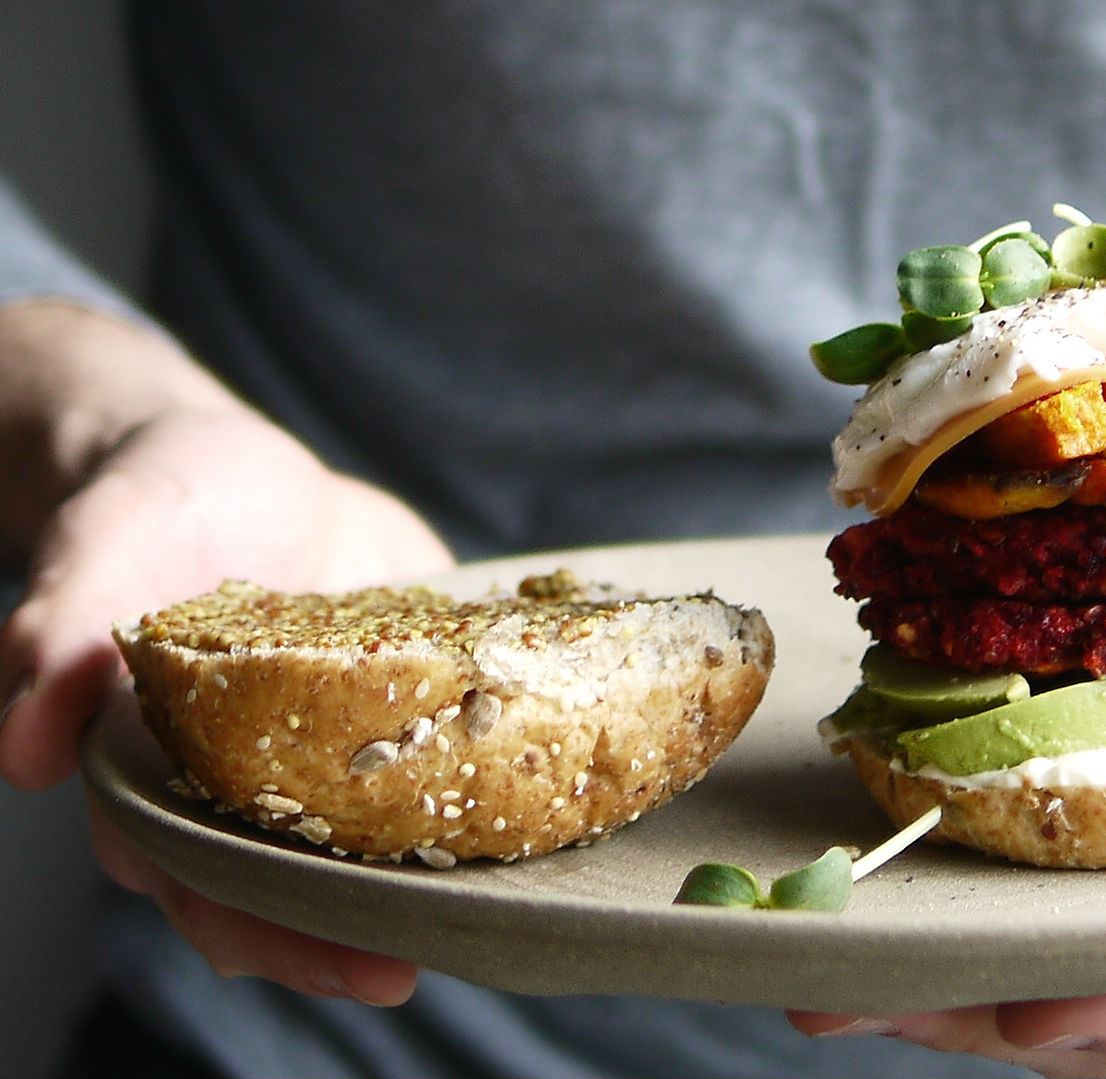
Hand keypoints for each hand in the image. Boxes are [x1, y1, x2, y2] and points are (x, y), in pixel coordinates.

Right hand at [1, 390, 452, 1004]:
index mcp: (161, 769)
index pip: (195, 877)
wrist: (244, 468)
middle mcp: (248, 784)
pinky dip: (482, 797)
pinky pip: (442, 772)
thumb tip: (24, 752)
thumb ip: (59, 638)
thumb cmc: (154, 508)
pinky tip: (540, 813)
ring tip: (479, 915)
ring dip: (417, 884)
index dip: (251, 925)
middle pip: (287, 888)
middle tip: (401, 969)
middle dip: (339, 937)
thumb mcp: (105, 546)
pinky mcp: (404, 715)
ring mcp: (331, 758)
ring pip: (369, 848)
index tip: (304, 956)